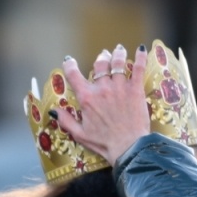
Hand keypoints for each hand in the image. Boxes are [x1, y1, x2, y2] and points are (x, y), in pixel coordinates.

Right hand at [54, 43, 151, 162]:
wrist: (128, 146)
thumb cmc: (103, 142)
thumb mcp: (79, 134)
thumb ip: (66, 120)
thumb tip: (54, 110)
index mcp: (86, 98)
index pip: (74, 76)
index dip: (70, 66)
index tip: (69, 61)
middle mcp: (102, 89)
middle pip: (100, 65)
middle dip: (100, 58)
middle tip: (103, 56)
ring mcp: (120, 87)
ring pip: (118, 63)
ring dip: (117, 55)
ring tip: (119, 50)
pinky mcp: (136, 89)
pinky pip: (139, 68)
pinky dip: (141, 57)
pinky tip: (142, 49)